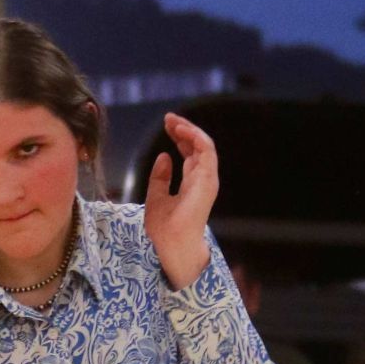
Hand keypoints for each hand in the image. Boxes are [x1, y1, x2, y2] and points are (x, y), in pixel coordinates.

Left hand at [143, 113, 217, 290]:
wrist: (170, 245)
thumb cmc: (164, 229)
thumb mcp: (156, 197)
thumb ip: (161, 178)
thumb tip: (164, 156)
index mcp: (192, 183)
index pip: (190, 153)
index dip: (179, 137)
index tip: (166, 125)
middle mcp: (202, 179)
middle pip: (197, 146)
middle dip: (184, 128)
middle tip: (169, 118)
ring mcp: (206, 179)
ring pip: (205, 144)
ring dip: (190, 129)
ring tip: (174, 121)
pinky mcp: (207, 180)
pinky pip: (207, 151)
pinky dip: (195, 137)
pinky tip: (181, 130)